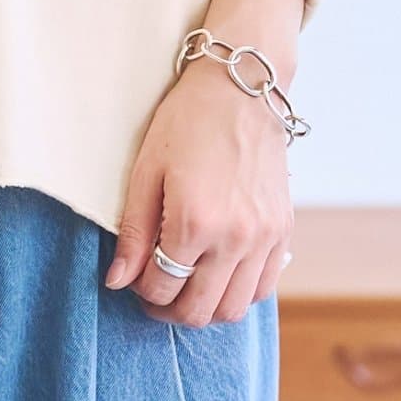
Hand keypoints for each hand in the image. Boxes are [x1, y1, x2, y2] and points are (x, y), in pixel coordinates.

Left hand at [105, 47, 294, 326]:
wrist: (240, 90)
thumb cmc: (186, 122)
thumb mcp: (146, 171)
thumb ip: (133, 233)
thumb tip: (117, 281)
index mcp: (193, 221)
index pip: (161, 288)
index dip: (140, 291)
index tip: (133, 277)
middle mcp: (234, 237)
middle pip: (198, 310)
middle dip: (169, 310)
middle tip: (154, 292)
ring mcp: (264, 237)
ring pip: (233, 309)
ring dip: (204, 307)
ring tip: (185, 285)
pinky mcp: (283, 231)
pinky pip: (262, 288)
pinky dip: (238, 293)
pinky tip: (218, 273)